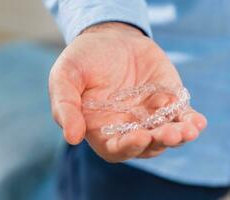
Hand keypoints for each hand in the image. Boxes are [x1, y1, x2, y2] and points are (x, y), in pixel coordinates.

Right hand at [49, 22, 206, 161]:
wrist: (108, 37)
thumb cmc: (82, 59)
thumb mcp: (65, 76)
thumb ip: (64, 106)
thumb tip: (72, 137)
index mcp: (100, 127)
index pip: (115, 148)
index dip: (128, 147)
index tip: (140, 137)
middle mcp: (125, 126)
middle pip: (145, 145)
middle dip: (159, 141)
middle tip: (172, 133)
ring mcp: (148, 114)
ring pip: (165, 133)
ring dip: (178, 135)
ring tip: (188, 129)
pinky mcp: (167, 100)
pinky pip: (180, 115)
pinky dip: (190, 121)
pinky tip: (196, 122)